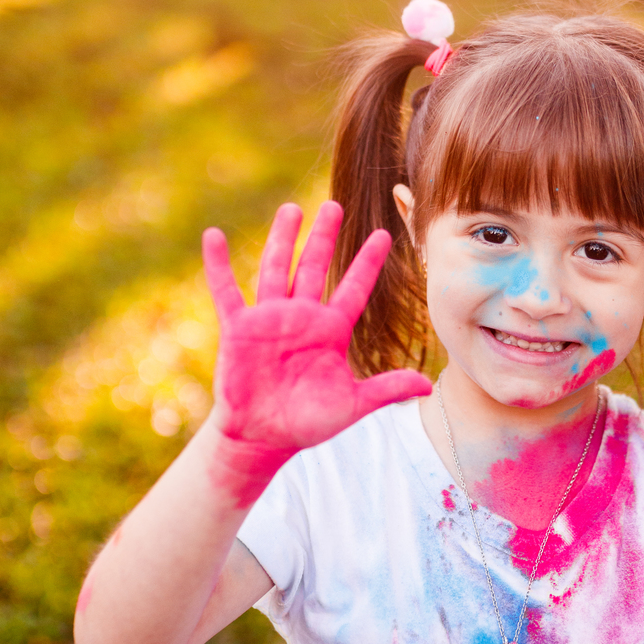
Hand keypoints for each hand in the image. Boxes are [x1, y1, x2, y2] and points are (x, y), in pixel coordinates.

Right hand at [203, 202, 431, 500]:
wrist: (262, 439)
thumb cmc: (307, 423)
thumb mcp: (353, 405)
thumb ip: (387, 389)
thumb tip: (429, 386)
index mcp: (331, 332)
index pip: (355, 288)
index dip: (368, 262)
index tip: (384, 235)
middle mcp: (301, 317)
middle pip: (315, 267)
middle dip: (325, 237)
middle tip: (335, 205)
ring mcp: (268, 319)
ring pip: (277, 269)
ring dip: (282, 239)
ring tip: (292, 209)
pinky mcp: (238, 329)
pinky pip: (226, 291)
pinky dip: (218, 265)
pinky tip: (214, 236)